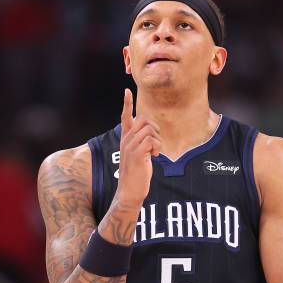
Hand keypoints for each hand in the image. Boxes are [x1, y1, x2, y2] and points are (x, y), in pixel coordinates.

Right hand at [116, 88, 160, 208]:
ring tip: (154, 153)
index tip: (127, 91)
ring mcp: (130, 146)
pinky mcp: (136, 154)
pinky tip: (154, 157)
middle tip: (155, 145)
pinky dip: (157, 148)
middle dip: (155, 129)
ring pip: (149, 130)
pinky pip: (152, 141)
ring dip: (157, 141)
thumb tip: (152, 136)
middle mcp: (126, 140)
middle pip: (144, 120)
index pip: (125, 117)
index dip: (127, 104)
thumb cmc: (136, 175)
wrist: (129, 191)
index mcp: (125, 139)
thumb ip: (142, 144)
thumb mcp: (138, 156)